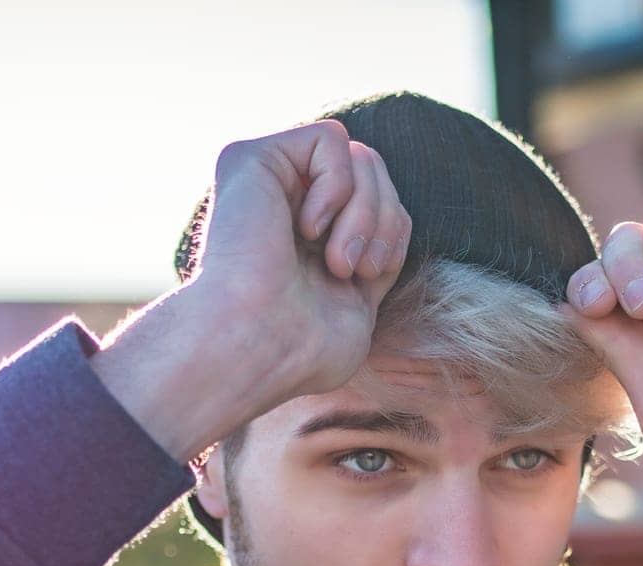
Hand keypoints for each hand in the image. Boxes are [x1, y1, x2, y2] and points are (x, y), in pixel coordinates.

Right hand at [90, 120, 411, 463]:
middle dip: (385, 220)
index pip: (380, 202)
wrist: (257, 349)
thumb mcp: (360, 300)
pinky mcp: (250, 157)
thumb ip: (373, 251)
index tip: (371, 276)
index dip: (392, 233)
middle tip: (356, 268)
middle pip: (374, 171)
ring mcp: (266, 180)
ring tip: (335, 261)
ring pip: (360, 156)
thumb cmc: (302, 350)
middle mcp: (283, 204)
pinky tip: (308, 229)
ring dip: (365, 213)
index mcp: (305, 238)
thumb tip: (392, 215)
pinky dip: (337, 185)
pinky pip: (329, 137)